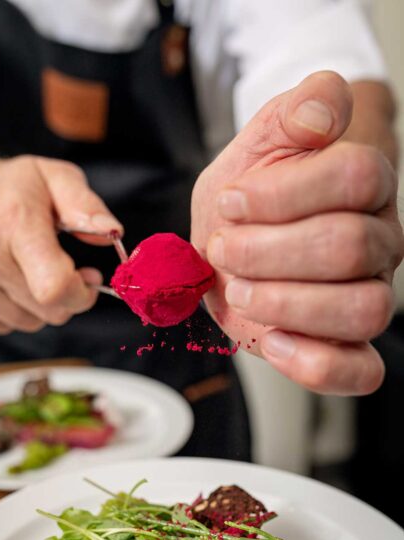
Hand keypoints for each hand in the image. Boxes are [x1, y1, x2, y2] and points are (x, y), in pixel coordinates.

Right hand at [0, 155, 122, 332]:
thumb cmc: (5, 188)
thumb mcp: (52, 176)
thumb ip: (86, 205)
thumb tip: (111, 232)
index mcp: (12, 222)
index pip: (55, 287)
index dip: (81, 294)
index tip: (86, 279)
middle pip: (49, 311)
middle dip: (66, 297)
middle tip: (58, 268)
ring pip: (29, 323)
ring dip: (37, 304)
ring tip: (24, 269)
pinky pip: (3, 326)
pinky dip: (11, 309)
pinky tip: (2, 279)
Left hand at [191, 72, 403, 394]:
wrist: (235, 238)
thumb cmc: (248, 195)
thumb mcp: (257, 145)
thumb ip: (290, 115)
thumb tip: (321, 106)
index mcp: (364, 183)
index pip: (354, 177)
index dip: (282, 193)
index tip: (231, 202)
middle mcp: (378, 241)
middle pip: (350, 247)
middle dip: (268, 251)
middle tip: (223, 249)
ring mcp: (367, 295)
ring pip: (364, 310)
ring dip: (285, 302)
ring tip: (239, 290)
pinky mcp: (345, 346)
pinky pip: (360, 371)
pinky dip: (314, 364)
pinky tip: (271, 339)